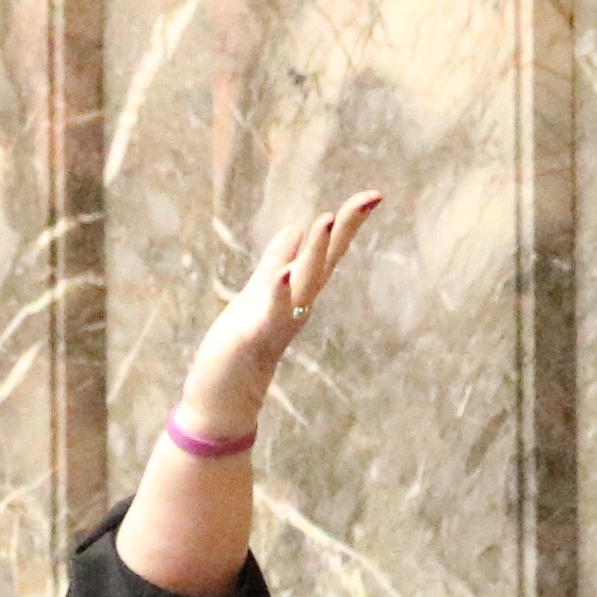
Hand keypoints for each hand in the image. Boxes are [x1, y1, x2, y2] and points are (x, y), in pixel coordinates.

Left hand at [161, 192, 384, 448]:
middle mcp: (296, 306)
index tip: (375, 195)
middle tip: (369, 199)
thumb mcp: (257, 295)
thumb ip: (277, 262)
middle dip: (345, 230)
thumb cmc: (238, 351)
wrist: (222, 402)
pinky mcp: (253, 338)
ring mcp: (278, 322)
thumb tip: (296, 227)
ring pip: (303, 283)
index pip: (328, 253)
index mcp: (297, 293)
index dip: (348, 223)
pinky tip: (285, 275)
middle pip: (325, 263)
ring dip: (314, 253)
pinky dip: (279, 295)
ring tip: (326, 219)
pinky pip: (271, 315)